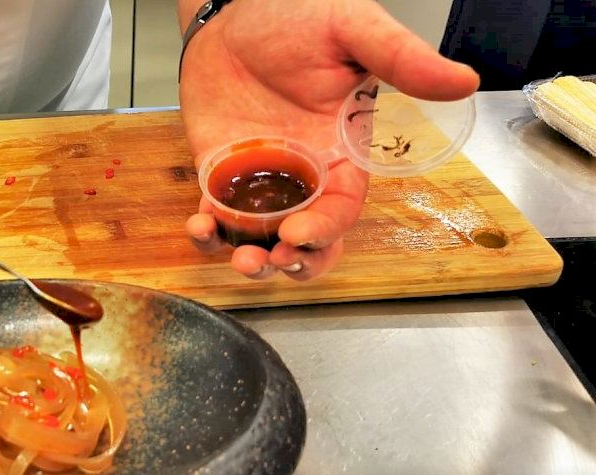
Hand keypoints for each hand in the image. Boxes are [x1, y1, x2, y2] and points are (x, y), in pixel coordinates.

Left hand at [179, 0, 478, 279]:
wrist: (235, 6)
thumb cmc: (297, 14)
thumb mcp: (354, 31)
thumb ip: (402, 60)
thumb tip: (463, 81)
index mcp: (341, 153)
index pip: (340, 209)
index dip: (324, 229)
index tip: (300, 232)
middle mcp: (302, 175)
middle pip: (306, 241)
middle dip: (293, 262)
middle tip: (272, 259)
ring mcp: (258, 179)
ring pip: (259, 239)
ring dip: (249, 258)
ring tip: (238, 257)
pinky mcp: (218, 174)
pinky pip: (215, 217)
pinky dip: (207, 234)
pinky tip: (199, 227)